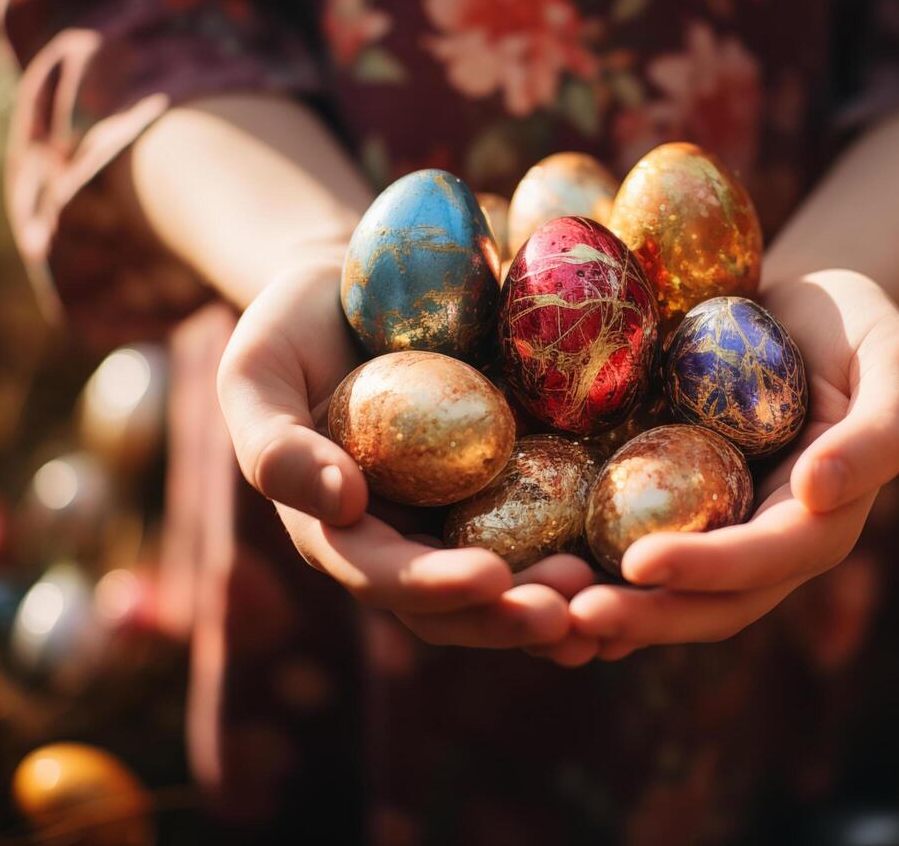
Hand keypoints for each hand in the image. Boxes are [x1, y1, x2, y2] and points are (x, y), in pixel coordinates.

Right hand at [217, 261, 597, 650]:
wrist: (355, 280)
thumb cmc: (292, 324)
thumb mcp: (253, 371)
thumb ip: (273, 445)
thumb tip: (343, 504)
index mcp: (343, 529)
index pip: (385, 576)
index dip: (434, 587)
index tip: (489, 578)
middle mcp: (409, 537)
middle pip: (461, 605)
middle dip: (513, 617)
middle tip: (572, 612)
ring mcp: (465, 515)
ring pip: (517, 584)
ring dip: (565, 603)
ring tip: (618, 603)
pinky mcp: (519, 481)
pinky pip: (558, 526)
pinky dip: (596, 553)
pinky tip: (645, 557)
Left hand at [568, 270, 898, 658]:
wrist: (805, 304)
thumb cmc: (858, 324)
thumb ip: (881, 430)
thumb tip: (819, 494)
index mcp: (822, 521)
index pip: (766, 559)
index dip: (708, 570)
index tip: (643, 564)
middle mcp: (765, 543)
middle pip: (707, 603)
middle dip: (643, 617)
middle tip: (573, 615)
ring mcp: (716, 531)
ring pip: (662, 595)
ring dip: (605, 613)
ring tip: (541, 612)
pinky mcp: (672, 507)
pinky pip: (627, 550)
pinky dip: (588, 574)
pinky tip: (532, 578)